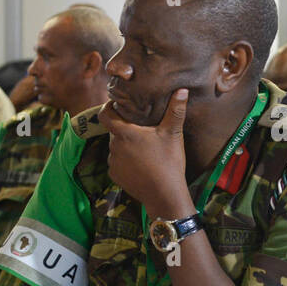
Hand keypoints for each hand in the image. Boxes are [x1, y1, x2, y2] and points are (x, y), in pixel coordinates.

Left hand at [99, 88, 192, 215]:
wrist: (164, 195)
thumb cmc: (169, 162)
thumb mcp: (173, 134)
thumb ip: (175, 111)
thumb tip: (181, 90)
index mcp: (125, 133)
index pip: (104, 114)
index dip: (108, 107)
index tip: (117, 104)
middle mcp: (114, 147)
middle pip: (114, 131)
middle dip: (124, 128)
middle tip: (141, 128)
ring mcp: (113, 163)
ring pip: (116, 148)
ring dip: (125, 146)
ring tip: (143, 148)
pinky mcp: (115, 176)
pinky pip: (117, 163)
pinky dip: (125, 161)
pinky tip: (140, 164)